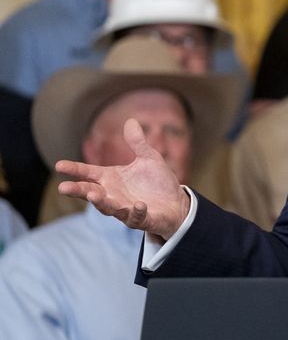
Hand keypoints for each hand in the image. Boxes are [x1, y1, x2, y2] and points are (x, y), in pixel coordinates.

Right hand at [56, 118, 190, 239]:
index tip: (59, 165)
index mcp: (112, 179)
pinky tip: (139, 205)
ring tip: (93, 194)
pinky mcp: (142, 219)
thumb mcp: (149, 158)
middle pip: (91, 193)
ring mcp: (126, 209)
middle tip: (63, 188)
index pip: (89, 173)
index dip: (75, 169)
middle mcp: (114, 195)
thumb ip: (137, 143)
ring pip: (110, 208)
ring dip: (101, 202)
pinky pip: (137, 217)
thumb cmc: (157, 182)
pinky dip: (136, 212)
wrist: (177, 203)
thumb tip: (130, 120)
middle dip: (79, 190)